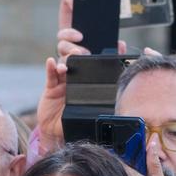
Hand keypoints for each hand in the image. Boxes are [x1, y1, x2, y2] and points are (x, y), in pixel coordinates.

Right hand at [37, 0, 128, 153]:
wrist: (60, 135)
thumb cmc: (80, 120)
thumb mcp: (99, 107)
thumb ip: (109, 94)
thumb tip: (124, 83)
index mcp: (89, 78)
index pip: (95, 58)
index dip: (103, 46)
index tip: (116, 41)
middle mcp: (76, 76)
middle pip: (75, 53)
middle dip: (76, 47)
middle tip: (81, 50)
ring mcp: (63, 80)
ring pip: (63, 60)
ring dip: (66, 58)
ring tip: (69, 61)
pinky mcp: (51, 87)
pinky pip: (50, 74)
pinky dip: (51, 67)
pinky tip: (52, 63)